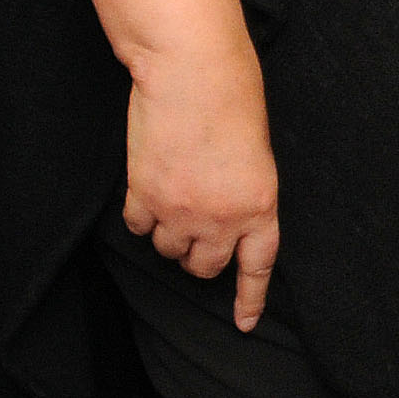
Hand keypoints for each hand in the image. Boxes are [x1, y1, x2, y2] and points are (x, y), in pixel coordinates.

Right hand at [123, 48, 278, 330]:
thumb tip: (222, 219)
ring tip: (174, 191)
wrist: (194, 73)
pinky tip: (149, 186)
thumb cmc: (234, 100)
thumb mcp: (255, 154)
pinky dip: (141, 214)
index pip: (256, 267)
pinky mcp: (144, 196)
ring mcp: (180, 212)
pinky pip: (138, 227)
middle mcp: (221, 218)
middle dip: (199, 254)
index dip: (249, 299)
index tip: (243, 324)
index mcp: (260, 206)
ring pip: (168, 249)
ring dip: (169, 232)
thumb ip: (242, 194)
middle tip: (196, 225)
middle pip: (203, 266)